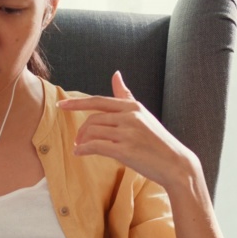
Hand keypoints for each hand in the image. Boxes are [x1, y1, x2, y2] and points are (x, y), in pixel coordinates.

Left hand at [57, 71, 200, 191]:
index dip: (77, 103)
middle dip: (81, 130)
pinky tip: (79, 153)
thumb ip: (125, 96)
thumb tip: (115, 73)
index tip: (61, 106)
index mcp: (132, 107)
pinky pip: (96, 146)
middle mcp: (130, 117)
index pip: (98, 101)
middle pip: (93, 119)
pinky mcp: (126, 151)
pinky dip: (83, 150)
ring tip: (80, 148)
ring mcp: (128, 133)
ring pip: (93, 132)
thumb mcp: (142, 114)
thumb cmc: (157, 140)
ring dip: (82, 141)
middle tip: (77, 140)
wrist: (175, 164)